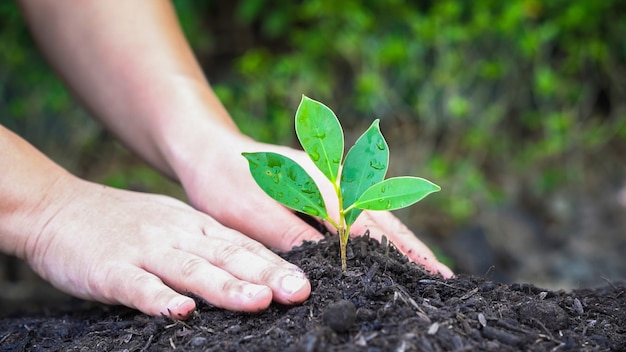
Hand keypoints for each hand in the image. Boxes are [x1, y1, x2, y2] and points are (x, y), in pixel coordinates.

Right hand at [24, 176, 309, 318]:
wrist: (58, 207)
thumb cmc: (125, 222)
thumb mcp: (174, 223)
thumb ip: (209, 243)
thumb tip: (253, 268)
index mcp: (195, 226)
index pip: (243, 245)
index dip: (277, 263)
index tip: (309, 281)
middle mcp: (177, 235)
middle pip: (228, 255)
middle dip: (267, 275)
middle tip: (301, 292)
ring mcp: (144, 250)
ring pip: (191, 269)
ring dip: (226, 287)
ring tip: (259, 301)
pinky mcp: (110, 269)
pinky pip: (138, 285)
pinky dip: (159, 299)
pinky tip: (180, 311)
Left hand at [177, 133, 452, 277]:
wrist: (208, 150)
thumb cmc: (227, 181)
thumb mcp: (253, 212)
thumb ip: (291, 238)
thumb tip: (323, 273)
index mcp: (323, 187)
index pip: (372, 228)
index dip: (402, 254)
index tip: (429, 274)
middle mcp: (335, 183)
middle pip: (384, 219)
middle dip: (413, 248)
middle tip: (442, 276)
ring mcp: (329, 185)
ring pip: (374, 216)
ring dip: (401, 241)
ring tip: (426, 265)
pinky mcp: (320, 191)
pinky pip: (358, 213)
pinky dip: (378, 233)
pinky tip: (382, 249)